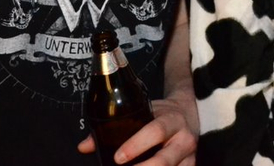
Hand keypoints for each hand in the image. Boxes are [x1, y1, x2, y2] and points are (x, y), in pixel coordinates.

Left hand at [77, 96, 196, 165]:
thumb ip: (114, 127)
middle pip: (164, 161)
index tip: (117, 157)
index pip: (156, 132)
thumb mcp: (143, 112)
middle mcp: (184, 140)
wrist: (188, 114)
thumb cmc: (162, 114)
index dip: (136, 145)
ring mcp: (189, 158)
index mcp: (172, 121)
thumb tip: (84, 147)